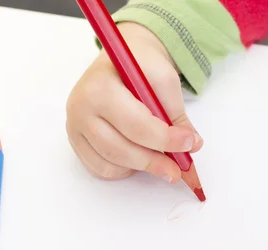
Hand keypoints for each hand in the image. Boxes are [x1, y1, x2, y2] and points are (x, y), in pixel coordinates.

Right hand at [66, 23, 201, 182]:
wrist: (119, 61)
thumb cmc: (140, 67)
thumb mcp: (164, 79)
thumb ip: (177, 113)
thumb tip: (192, 145)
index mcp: (101, 87)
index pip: (136, 124)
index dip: (165, 139)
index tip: (189, 144)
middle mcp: (81, 108)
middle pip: (120, 149)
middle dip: (154, 162)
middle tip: (177, 170)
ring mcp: (75, 127)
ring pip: (110, 163)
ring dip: (140, 167)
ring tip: (161, 163)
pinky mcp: (76, 141)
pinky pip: (100, 168)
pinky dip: (123, 170)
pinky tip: (139, 160)